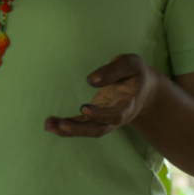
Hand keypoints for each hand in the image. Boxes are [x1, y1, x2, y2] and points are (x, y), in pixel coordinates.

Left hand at [45, 54, 159, 137]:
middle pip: (100, 129)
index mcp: (129, 104)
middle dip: (80, 129)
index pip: (116, 115)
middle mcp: (118, 117)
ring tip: (48, 125)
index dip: (101, 115)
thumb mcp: (129, 64)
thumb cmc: (135, 73)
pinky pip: (81, 125)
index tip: (84, 108)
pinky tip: (50, 124)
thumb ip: (112, 71)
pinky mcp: (96, 119)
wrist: (145, 89)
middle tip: (62, 124)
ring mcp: (107, 121)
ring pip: (89, 130)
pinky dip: (66, 127)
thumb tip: (91, 80)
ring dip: (69, 130)